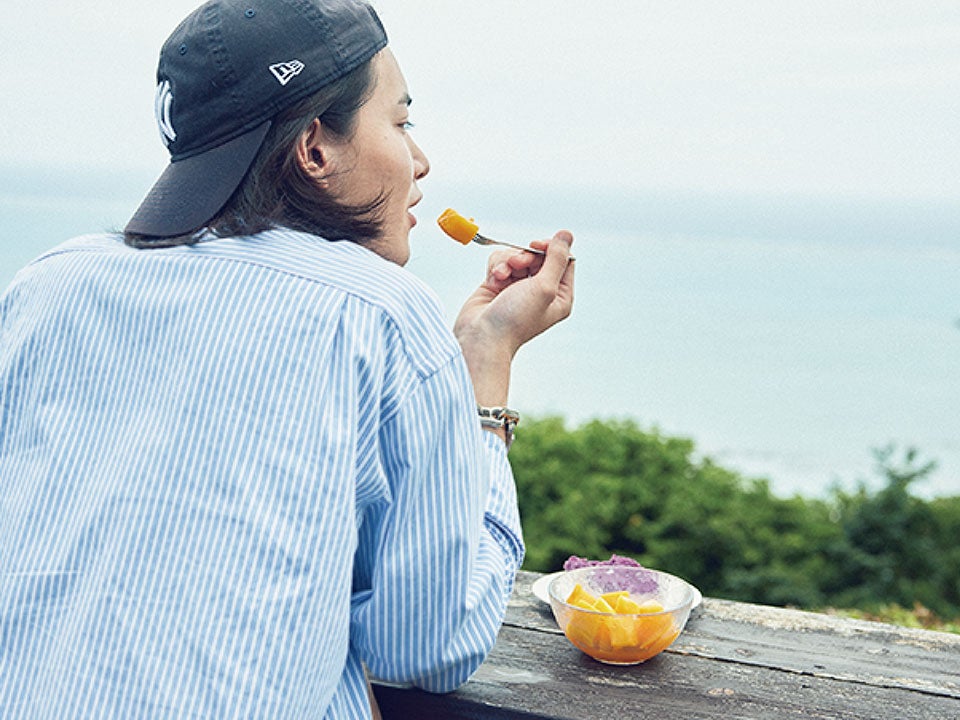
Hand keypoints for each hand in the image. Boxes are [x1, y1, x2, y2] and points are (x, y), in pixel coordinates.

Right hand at [454, 230, 574, 406]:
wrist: (482, 337)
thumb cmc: (515, 320)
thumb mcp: (544, 287)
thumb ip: (556, 259)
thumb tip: (567, 234)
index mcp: (560, 296)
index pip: (564, 261)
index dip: (551, 249)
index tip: (537, 247)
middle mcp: (541, 291)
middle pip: (540, 256)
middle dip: (526, 256)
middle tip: (519, 264)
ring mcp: (519, 288)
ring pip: (518, 256)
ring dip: (509, 261)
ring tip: (503, 275)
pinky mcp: (498, 285)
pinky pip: (501, 262)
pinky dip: (497, 267)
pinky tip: (494, 280)